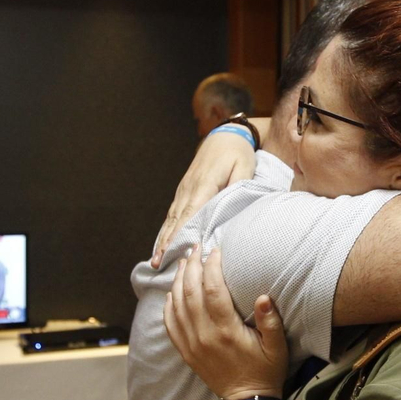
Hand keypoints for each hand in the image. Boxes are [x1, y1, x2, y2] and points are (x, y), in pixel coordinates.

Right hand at [151, 132, 257, 267]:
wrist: (225, 137)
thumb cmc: (237, 154)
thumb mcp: (244, 168)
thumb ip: (238, 188)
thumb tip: (230, 209)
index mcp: (204, 184)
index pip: (191, 213)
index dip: (181, 233)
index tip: (172, 249)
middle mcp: (190, 188)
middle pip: (176, 220)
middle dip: (166, 242)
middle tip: (158, 262)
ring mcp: (184, 189)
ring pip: (172, 218)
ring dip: (163, 238)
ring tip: (156, 259)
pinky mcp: (184, 190)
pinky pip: (173, 213)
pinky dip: (167, 229)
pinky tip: (162, 243)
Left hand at [165, 246, 287, 399]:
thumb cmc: (265, 371)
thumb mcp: (277, 347)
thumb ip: (270, 321)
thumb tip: (263, 296)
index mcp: (226, 331)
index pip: (213, 289)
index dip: (212, 266)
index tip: (215, 250)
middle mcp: (204, 335)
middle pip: (191, 292)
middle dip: (193, 266)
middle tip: (196, 248)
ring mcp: (192, 344)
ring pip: (177, 305)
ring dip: (179, 280)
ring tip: (185, 262)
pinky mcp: (186, 352)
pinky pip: (170, 324)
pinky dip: (168, 305)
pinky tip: (172, 291)